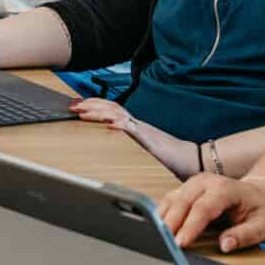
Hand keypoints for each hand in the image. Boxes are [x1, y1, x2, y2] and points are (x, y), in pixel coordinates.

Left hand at [70, 99, 198, 176]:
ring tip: (83, 111)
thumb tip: (113, 144)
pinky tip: (108, 124)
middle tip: (72, 105)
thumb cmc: (170, 157)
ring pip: (118, 114)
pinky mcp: (150, 138)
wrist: (192, 160)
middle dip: (90, 105)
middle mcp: (137, 124)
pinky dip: (119, 125)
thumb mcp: (144, 149)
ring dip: (98, 111)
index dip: (94, 105)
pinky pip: (133, 129)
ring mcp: (143, 129)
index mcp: (134, 126)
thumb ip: (130, 145)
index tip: (78, 105)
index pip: (112, 110)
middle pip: (111, 107)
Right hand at [156, 172, 264, 252]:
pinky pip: (169, 201)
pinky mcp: (186, 189)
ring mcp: (193, 184)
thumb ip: (245, 236)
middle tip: (163, 245)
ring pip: (171, 200)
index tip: (180, 243)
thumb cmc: (261, 211)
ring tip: (157, 239)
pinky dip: (162, 215)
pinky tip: (157, 230)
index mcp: (226, 189)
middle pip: (182, 202)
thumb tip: (225, 245)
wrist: (260, 194)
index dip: (189, 226)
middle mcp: (206, 182)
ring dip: (163, 220)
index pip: (203, 208)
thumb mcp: (263, 227)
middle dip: (170, 224)